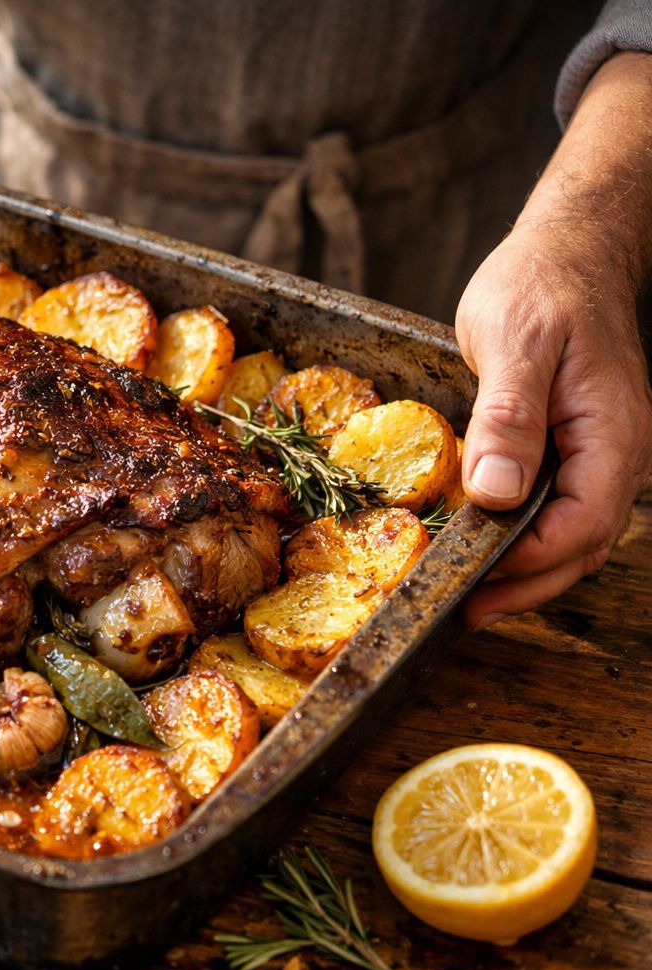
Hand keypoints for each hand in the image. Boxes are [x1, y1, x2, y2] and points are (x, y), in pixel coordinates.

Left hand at [455, 227, 651, 627]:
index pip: (583, 524)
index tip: (474, 580)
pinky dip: (521, 534)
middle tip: (464, 608)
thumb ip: (508, 418)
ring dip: (525, 569)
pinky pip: (555, 505)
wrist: (567, 251)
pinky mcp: (571, 448)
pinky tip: (480, 543)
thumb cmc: (542, 286)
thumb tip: (496, 493)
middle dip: (527, 584)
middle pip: (582, 544)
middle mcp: (615, 452)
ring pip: (570, 532)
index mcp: (612, 432)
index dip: (531, 562)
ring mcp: (596, 452)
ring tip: (468, 591)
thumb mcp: (516, 343)